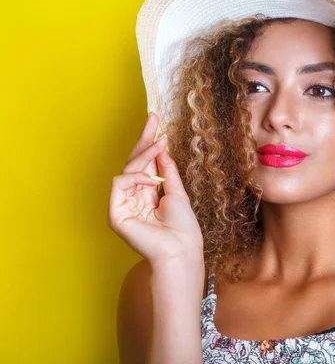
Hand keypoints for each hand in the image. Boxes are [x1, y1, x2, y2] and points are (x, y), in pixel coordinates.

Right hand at [108, 113, 203, 267]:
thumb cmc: (183, 228)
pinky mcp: (115, 214)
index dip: (149, 145)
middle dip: (143, 141)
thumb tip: (162, 149)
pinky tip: (151, 179)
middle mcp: (133, 199)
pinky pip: (119, 183)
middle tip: (153, 120)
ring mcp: (123, 206)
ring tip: (159, 146)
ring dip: (144, 156)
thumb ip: (166, 171)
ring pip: (127, 170)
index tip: (155, 123)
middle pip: (133, 164)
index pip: (144, 166)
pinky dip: (136, 176)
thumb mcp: (177, 192)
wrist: (182, 250)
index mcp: (147, 196)